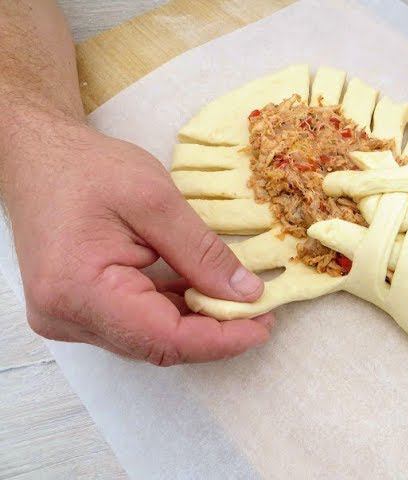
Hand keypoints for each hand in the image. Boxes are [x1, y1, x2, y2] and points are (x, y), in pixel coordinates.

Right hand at [1, 111, 273, 365]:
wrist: (38, 158)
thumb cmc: (87, 168)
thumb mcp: (155, 200)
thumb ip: (202, 252)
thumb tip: (246, 294)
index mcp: (79, 290)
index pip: (163, 338)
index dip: (220, 340)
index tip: (262, 325)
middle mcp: (66, 316)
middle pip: (157, 344)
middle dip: (214, 332)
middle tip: (259, 312)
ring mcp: (69, 316)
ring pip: (149, 337)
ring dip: (196, 323)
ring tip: (238, 301)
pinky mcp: (78, 308)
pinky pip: (135, 322)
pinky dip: (173, 310)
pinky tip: (202, 292)